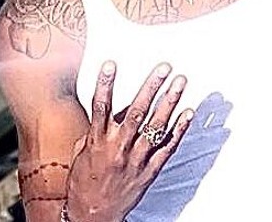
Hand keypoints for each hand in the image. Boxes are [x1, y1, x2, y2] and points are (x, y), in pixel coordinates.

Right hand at [65, 61, 193, 221]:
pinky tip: (189, 113)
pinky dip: (179, 130)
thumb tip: (114, 107)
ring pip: (156, 127)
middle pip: (137, 112)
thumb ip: (98, 128)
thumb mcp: (83, 152)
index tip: (111, 63)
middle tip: (164, 68)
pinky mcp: (150, 171)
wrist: (92, 217)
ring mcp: (136, 159)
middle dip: (151, 87)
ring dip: (170, 102)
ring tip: (180, 82)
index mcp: (97, 141)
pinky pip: (168, 148)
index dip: (105, 84)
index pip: (101, 107)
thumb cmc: (84, 181)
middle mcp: (118, 148)